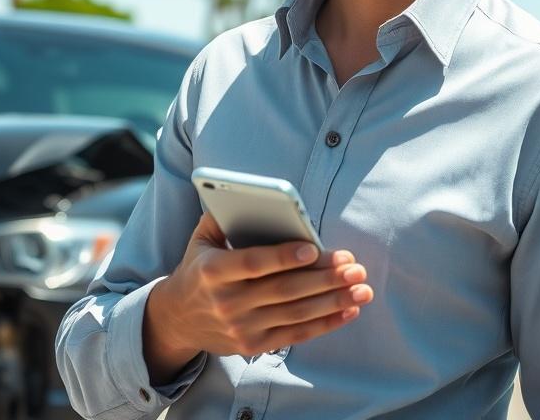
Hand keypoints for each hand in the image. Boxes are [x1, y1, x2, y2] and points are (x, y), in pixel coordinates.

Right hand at [143, 211, 372, 380]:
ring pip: (296, 314)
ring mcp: (241, 327)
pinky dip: (326, 323)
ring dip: (333, 300)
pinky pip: (296, 334)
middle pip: (284, 290)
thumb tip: (253, 194)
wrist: (177, 319)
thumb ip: (222, 216)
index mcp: (213, 271)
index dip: (283, 257)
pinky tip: (349, 310)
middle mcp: (227, 302)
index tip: (313, 249)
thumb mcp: (201, 240)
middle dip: (324, 278)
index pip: (253, 264)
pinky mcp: (253, 345)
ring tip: (362, 287)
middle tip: (354, 266)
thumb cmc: (198, 269)